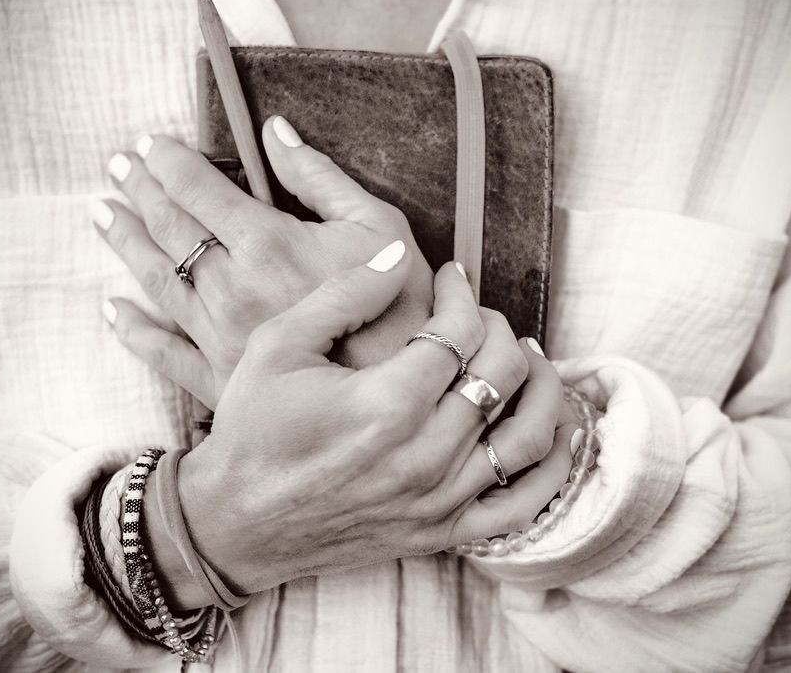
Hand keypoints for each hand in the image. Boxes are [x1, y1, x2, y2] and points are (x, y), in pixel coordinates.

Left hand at [92, 117, 433, 407]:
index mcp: (267, 244)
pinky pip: (162, 350)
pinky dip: (133, 329)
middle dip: (141, 191)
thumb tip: (276, 133)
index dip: (171, 163)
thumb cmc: (398, 308)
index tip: (151, 144)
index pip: (199, 191)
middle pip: (171, 229)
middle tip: (118, 167)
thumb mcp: (378, 226)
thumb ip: (320, 178)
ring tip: (103, 213)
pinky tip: (112, 309)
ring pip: (157, 280)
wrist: (396, 395)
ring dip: (127, 243)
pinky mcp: (218, 377)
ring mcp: (218, 335)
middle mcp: (230, 287)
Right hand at [169, 244, 567, 594]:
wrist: (236, 523)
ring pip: (530, 436)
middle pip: (502, 374)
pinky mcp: (440, 532)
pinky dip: (553, 468)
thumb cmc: (252, 431)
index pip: (460, 332)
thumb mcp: (279, 347)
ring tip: (528, 361)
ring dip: (542, 388)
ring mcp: (438, 500)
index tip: (451, 279)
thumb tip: (400, 257)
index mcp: (386, 404)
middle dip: (499, 330)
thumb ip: (345, 294)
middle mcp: (424, 455)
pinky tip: (555, 432)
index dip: (463, 294)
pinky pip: (523, 507)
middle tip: (477, 317)